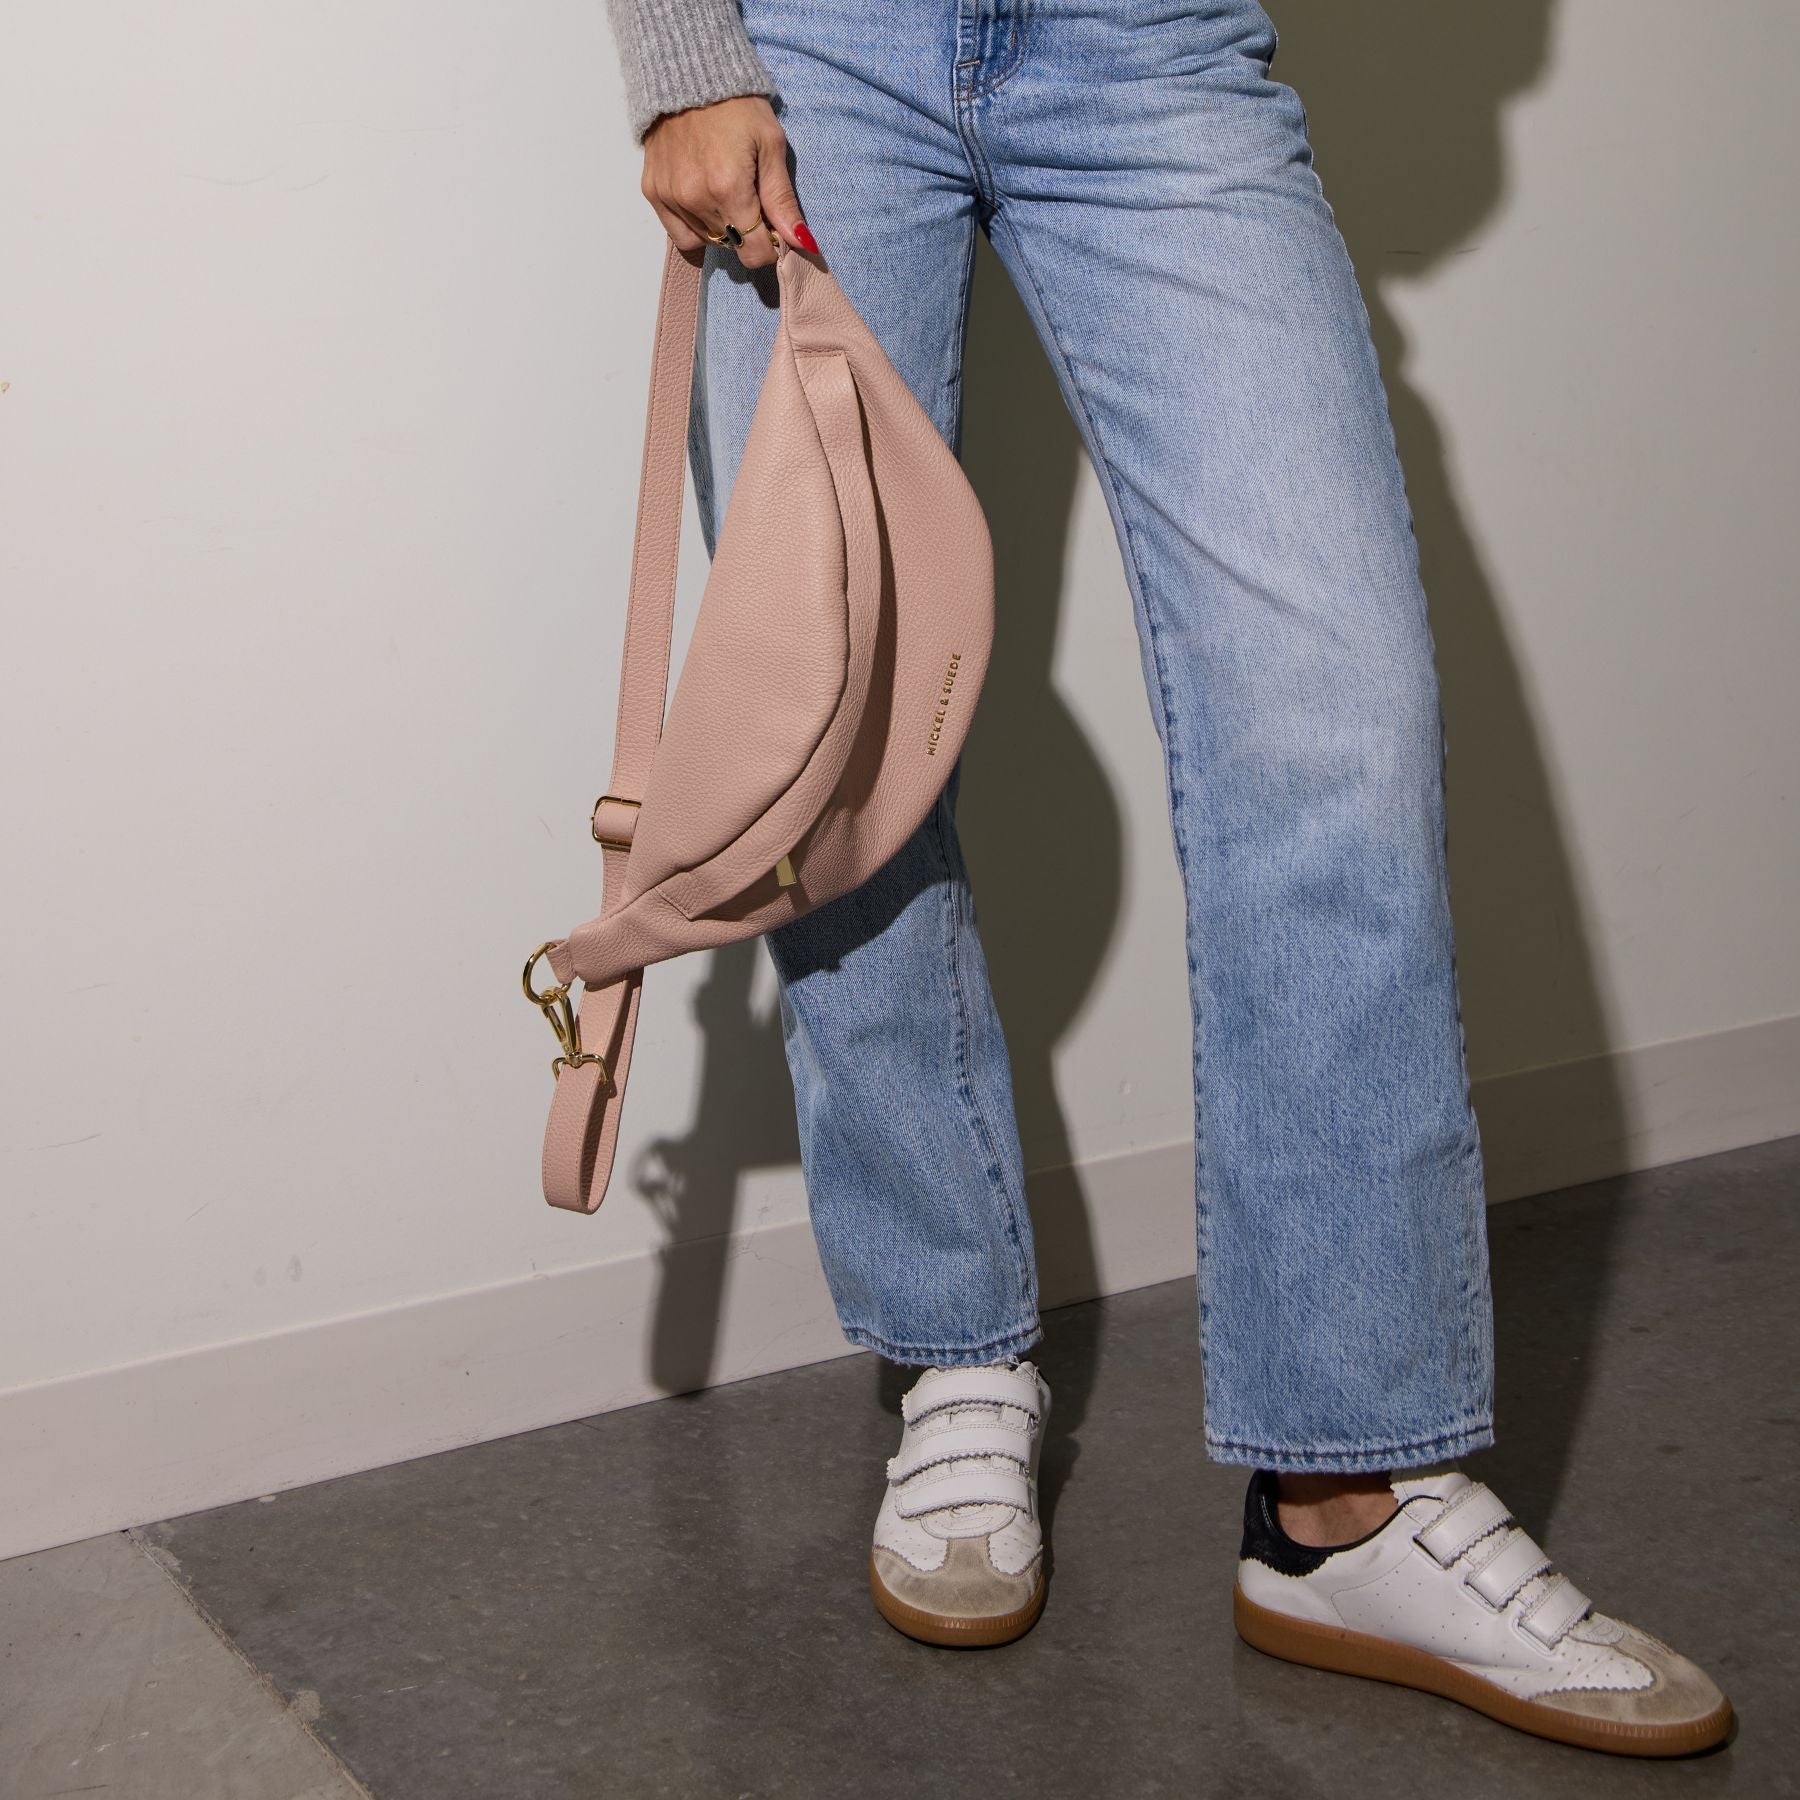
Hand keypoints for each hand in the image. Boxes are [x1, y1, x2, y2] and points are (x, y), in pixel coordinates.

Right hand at [640, 95, 819, 270]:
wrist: (689, 74)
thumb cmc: (738, 106)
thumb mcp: (771, 145)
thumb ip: (782, 200)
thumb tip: (801, 244)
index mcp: (729, 190)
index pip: (753, 253)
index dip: (769, 246)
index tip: (773, 225)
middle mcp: (695, 200)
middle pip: (732, 247)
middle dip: (747, 232)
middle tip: (750, 199)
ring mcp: (670, 198)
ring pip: (706, 242)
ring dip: (722, 229)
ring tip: (725, 193)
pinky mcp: (653, 192)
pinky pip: (679, 234)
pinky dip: (695, 227)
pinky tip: (703, 200)